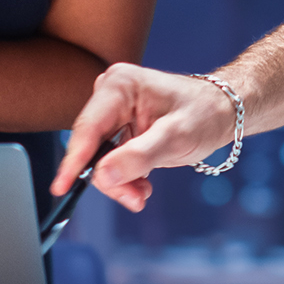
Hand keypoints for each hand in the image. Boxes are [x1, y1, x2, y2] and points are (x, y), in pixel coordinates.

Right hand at [51, 63, 239, 211]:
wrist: (223, 113)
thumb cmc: (204, 114)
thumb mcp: (175, 137)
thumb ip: (138, 157)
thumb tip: (102, 175)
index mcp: (120, 85)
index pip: (88, 128)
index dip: (74, 161)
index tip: (61, 188)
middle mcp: (111, 95)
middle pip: (92, 147)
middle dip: (110, 177)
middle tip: (135, 198)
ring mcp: (114, 112)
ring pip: (100, 159)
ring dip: (120, 181)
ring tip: (143, 193)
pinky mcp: (119, 128)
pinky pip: (110, 161)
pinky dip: (125, 177)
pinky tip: (142, 184)